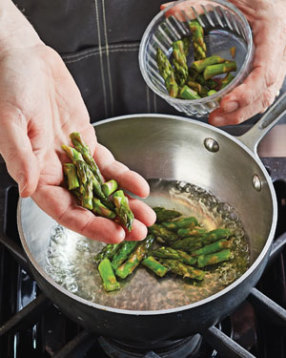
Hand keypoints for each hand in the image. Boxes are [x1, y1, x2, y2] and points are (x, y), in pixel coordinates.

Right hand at [0, 4, 154, 242]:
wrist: (27, 60)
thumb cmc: (11, 86)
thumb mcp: (11, 120)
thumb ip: (20, 156)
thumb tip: (27, 189)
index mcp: (37, 174)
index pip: (65, 211)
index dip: (90, 225)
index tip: (115, 234)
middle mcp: (57, 172)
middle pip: (89, 206)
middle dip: (115, 220)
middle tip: (140, 233)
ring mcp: (75, 159)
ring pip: (103, 189)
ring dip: (125, 204)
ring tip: (147, 217)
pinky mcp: (87, 143)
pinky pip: (108, 165)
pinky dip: (125, 177)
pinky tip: (140, 187)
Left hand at [161, 0, 285, 125]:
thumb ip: (201, 3)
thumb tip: (170, 12)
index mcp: (274, 33)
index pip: (265, 72)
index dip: (246, 93)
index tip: (226, 103)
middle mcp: (279, 53)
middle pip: (265, 93)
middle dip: (239, 112)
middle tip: (214, 118)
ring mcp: (276, 63)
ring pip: (264, 97)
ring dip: (240, 114)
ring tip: (217, 118)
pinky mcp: (269, 69)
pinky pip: (261, 92)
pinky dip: (244, 105)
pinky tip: (227, 110)